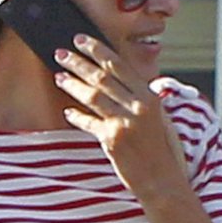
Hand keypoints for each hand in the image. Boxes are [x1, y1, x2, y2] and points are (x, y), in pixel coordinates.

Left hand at [54, 36, 188, 204]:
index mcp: (149, 97)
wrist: (162, 182)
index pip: (119, 66)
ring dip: (73, 84)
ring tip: (59, 76)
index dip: (98, 51)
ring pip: (92, 96)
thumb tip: (115, 81)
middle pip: (102, 77)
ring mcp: (124, 123)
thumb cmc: (160, 151)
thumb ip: (138, 99)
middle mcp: (138, 106)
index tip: (81, 40)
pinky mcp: (112, 141)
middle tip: (61, 53)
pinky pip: (89, 123)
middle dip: (79, 63)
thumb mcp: (157, 118)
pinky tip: (68, 112)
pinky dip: (78, 117)